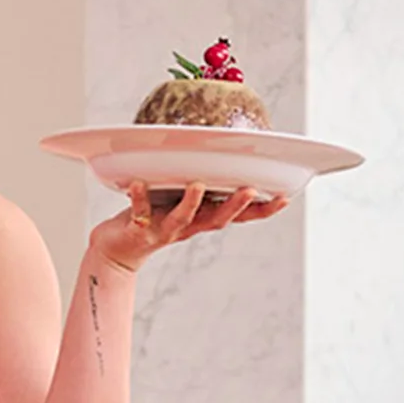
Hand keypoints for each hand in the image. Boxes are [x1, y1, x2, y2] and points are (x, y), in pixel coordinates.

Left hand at [90, 181, 289, 274]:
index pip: (239, 216)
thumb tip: (220, 151)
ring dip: (191, 202)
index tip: (285, 197)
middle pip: (217, 219)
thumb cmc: (155, 217)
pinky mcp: (138, 230)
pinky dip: (139, 199)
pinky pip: (139, 214)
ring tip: (197, 185)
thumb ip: (201, 182)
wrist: (118, 250)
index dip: (262, 210)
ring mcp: (164, 230)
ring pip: (182, 219)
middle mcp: (189, 226)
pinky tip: (138, 183)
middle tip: (250, 189)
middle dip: (235, 206)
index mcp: (203, 217)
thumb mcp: (183, 200)